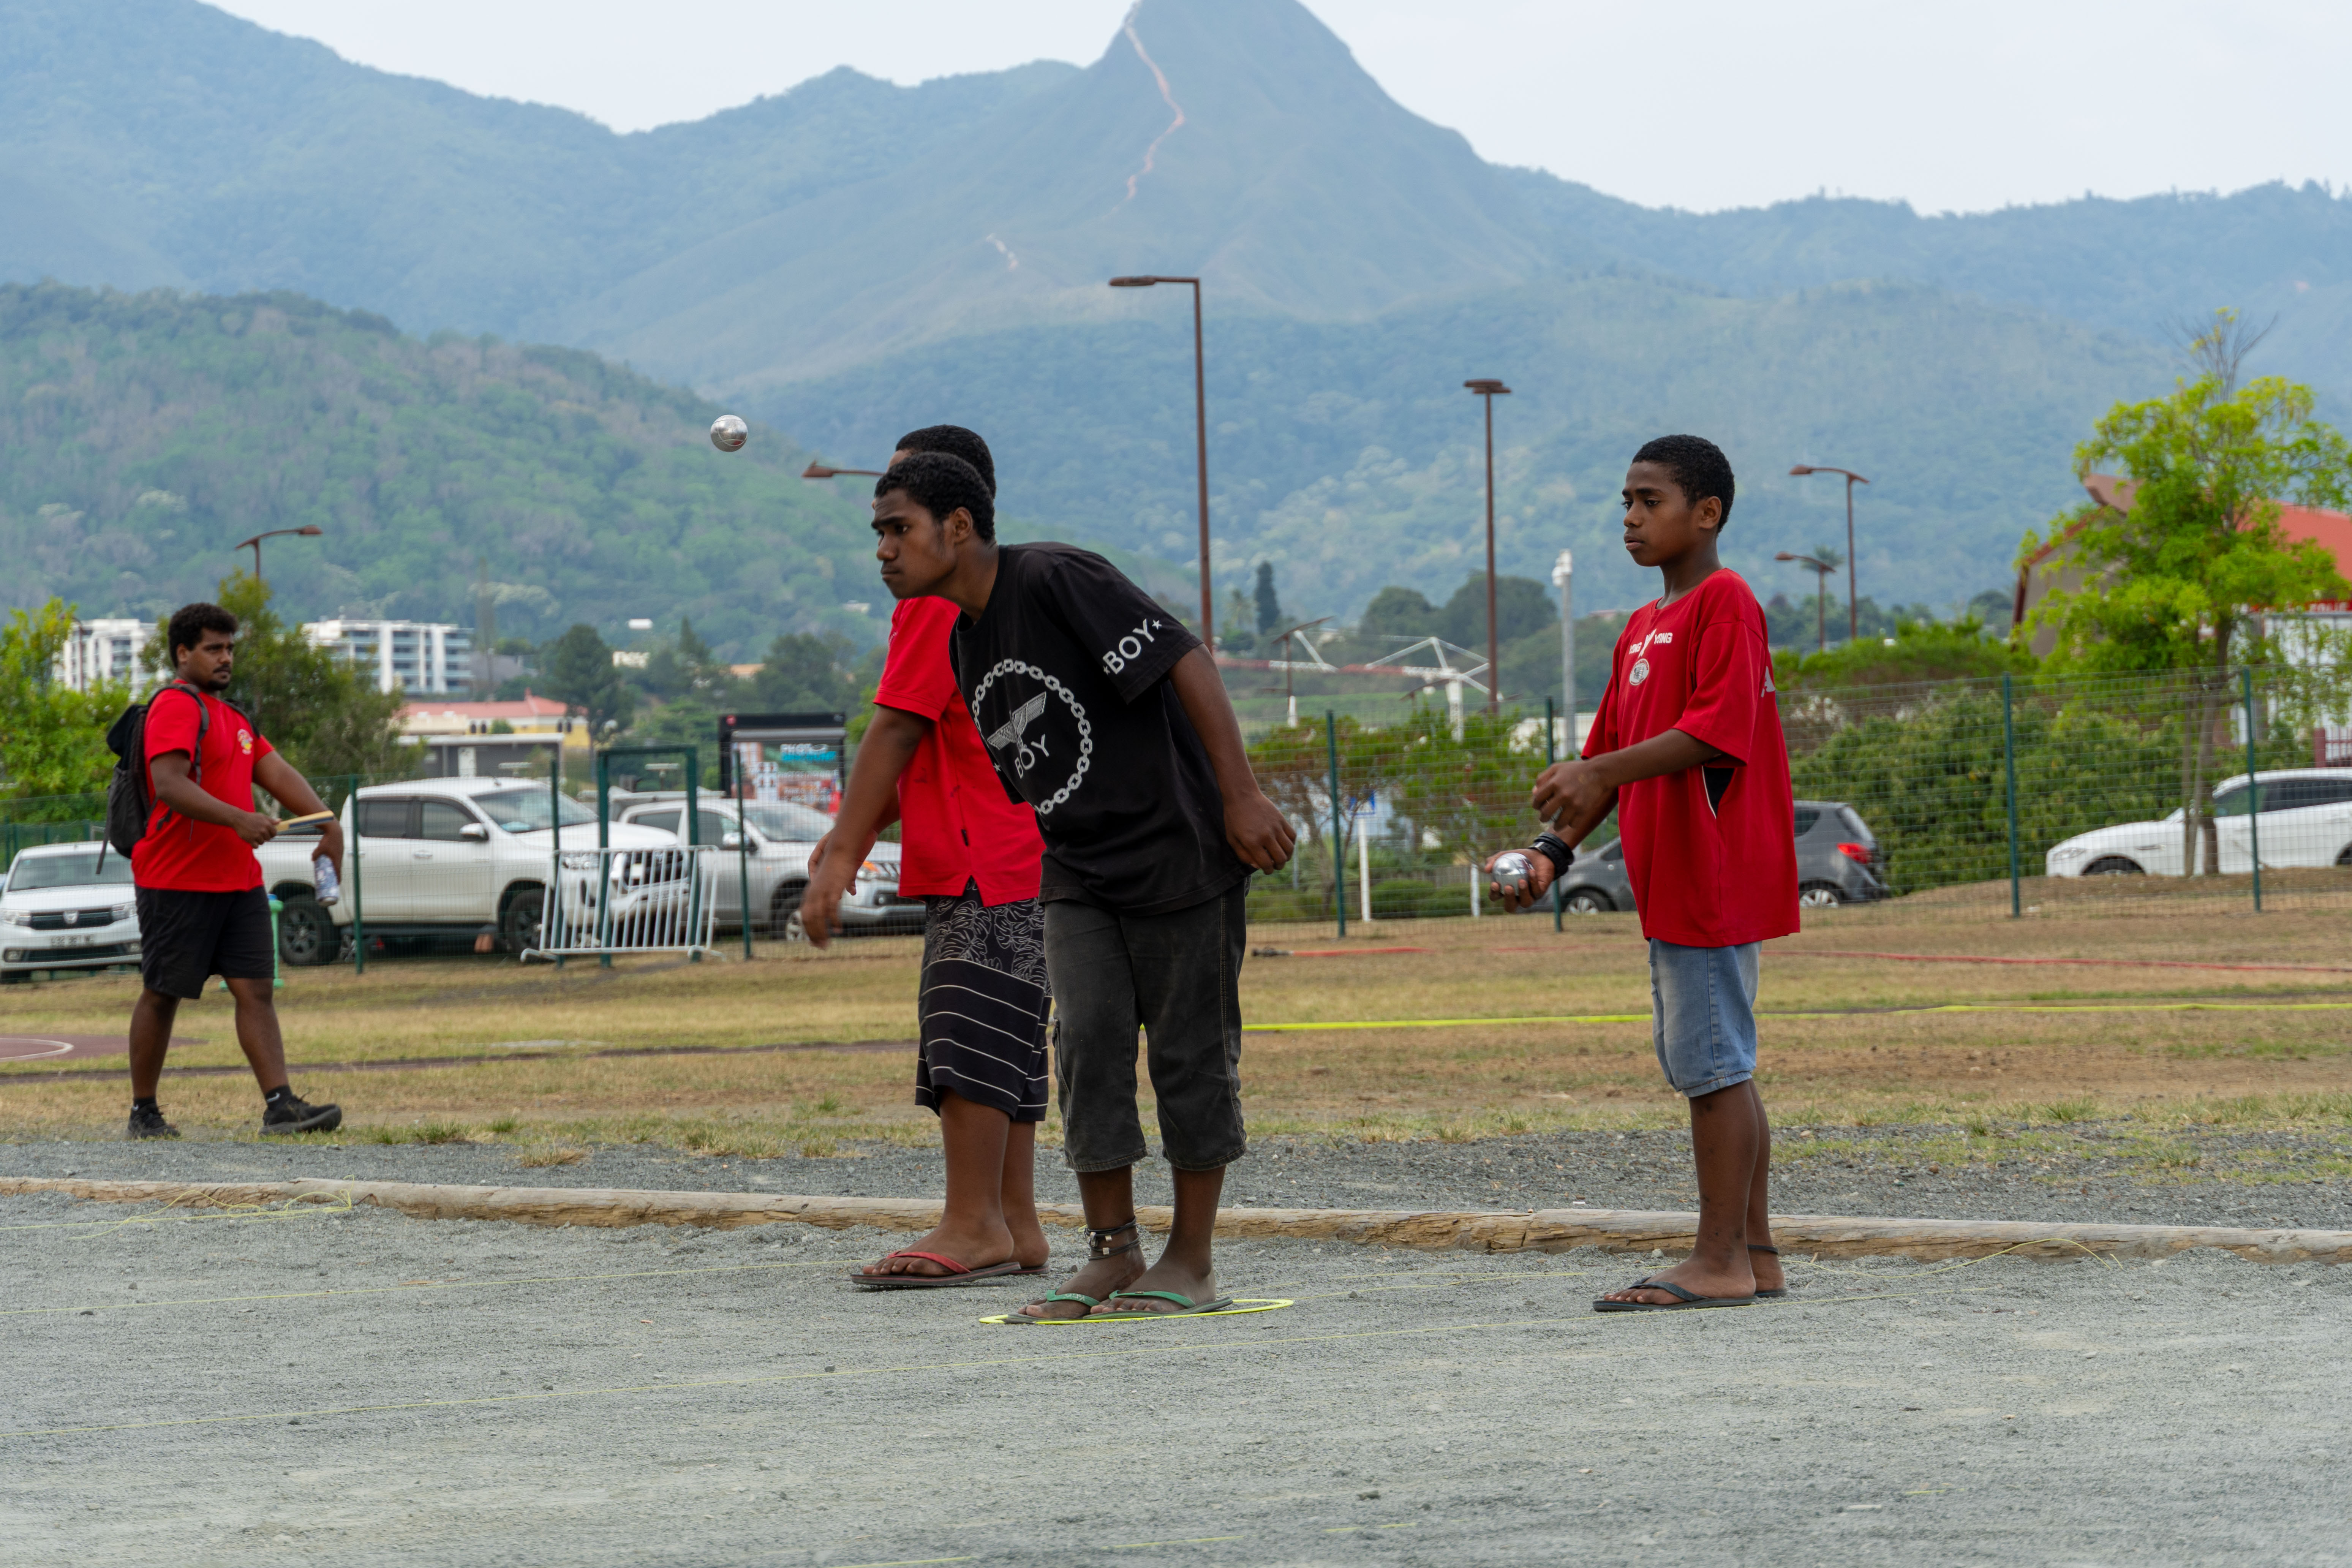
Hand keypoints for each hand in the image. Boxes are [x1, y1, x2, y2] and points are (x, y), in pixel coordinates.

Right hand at [235, 811, 280, 847]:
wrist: (238, 819)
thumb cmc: (251, 817)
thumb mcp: (262, 816)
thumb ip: (271, 820)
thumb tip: (280, 821)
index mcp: (267, 824)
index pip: (274, 833)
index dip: (270, 834)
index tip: (266, 833)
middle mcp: (263, 830)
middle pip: (268, 839)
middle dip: (263, 837)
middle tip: (257, 833)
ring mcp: (257, 835)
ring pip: (262, 843)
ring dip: (258, 841)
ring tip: (253, 835)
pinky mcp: (250, 839)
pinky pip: (256, 846)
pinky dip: (254, 845)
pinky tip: (251, 840)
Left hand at [315, 820, 345, 876]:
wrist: (335, 830)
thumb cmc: (328, 840)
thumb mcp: (319, 848)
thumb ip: (315, 855)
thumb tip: (312, 860)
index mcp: (336, 858)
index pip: (338, 871)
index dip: (338, 877)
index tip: (338, 883)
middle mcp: (340, 856)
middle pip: (338, 867)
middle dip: (336, 873)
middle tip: (334, 879)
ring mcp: (341, 852)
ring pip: (338, 862)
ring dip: (336, 866)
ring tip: (332, 870)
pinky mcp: (340, 849)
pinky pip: (338, 857)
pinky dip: (335, 861)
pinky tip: (331, 859)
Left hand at [798, 830, 852, 948]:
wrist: (839, 848)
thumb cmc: (838, 862)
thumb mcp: (835, 878)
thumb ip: (838, 888)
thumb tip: (847, 894)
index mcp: (810, 892)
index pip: (805, 915)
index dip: (808, 930)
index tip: (814, 941)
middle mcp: (812, 893)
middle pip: (808, 920)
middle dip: (813, 935)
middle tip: (821, 947)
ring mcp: (820, 892)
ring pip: (816, 918)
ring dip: (821, 933)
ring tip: (827, 943)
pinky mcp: (831, 890)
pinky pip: (830, 910)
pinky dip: (833, 921)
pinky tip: (838, 929)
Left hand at [1223, 790, 1295, 872]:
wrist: (1242, 796)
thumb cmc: (1234, 818)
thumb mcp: (1232, 839)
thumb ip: (1243, 855)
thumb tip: (1257, 865)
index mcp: (1252, 843)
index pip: (1266, 864)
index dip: (1268, 870)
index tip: (1267, 870)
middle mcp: (1266, 836)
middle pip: (1280, 858)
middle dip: (1279, 866)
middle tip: (1276, 865)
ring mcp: (1275, 827)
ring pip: (1289, 849)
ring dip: (1287, 857)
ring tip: (1282, 857)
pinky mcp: (1281, 819)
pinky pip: (1292, 836)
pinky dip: (1291, 843)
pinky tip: (1285, 845)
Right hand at [1484, 848, 1555, 913]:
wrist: (1537, 855)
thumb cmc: (1518, 857)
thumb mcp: (1504, 856)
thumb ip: (1494, 861)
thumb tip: (1487, 870)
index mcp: (1504, 891)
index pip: (1495, 897)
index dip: (1494, 893)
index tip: (1495, 884)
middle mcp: (1516, 897)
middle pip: (1510, 907)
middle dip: (1508, 899)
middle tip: (1508, 887)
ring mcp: (1529, 896)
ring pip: (1525, 903)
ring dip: (1523, 893)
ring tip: (1521, 881)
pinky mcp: (1540, 892)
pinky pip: (1537, 891)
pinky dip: (1534, 881)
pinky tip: (1531, 871)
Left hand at [1530, 758, 1611, 828]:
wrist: (1599, 772)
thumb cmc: (1575, 770)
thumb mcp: (1557, 768)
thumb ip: (1542, 778)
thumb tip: (1533, 793)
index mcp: (1554, 783)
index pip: (1537, 799)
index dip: (1535, 805)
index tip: (1538, 807)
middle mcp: (1563, 794)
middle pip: (1545, 813)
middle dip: (1543, 818)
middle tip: (1544, 818)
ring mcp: (1574, 803)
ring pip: (1559, 823)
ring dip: (1556, 826)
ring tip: (1556, 825)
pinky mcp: (1584, 810)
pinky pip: (1573, 824)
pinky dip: (1571, 824)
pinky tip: (1570, 821)